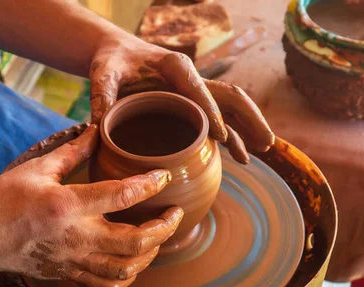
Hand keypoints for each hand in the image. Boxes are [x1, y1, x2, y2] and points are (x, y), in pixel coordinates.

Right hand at [0, 125, 182, 286]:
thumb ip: (72, 151)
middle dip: (165, 228)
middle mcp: (75, 237)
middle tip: (175, 213)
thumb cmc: (2, 199)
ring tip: (159, 236)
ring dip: (151, 253)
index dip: (150, 185)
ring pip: (126, 269)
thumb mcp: (37, 168)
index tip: (165, 177)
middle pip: (136, 242)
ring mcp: (73, 261)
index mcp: (67, 205)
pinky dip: (128, 276)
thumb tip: (97, 130)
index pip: (122, 195)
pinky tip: (134, 260)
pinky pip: (106, 285)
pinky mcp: (68, 274)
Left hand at [89, 37, 274, 163]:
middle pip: (230, 96)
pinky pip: (220, 117)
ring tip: (263, 150)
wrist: (118, 54)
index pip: (199, 92)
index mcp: (176, 67)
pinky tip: (240, 155)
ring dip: (248, 128)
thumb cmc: (112, 62)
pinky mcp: (193, 102)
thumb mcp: (103, 74)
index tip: (222, 138)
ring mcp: (196, 90)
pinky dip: (232, 135)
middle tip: (267, 143)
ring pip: (232, 107)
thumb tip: (97, 124)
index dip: (211, 114)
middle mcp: (192, 78)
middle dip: (250, 119)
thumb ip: (101, 96)